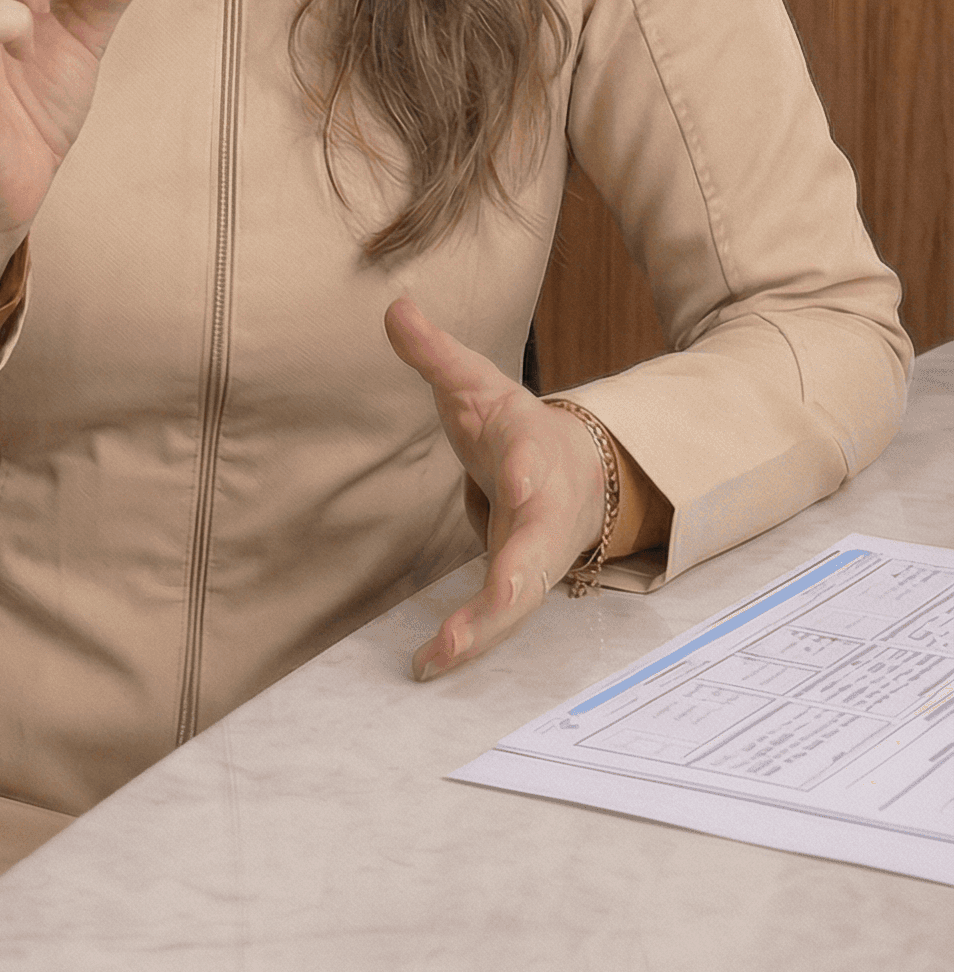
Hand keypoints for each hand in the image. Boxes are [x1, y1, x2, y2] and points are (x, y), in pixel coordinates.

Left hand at [384, 298, 606, 678]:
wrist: (577, 471)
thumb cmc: (516, 429)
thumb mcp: (476, 384)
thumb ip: (436, 353)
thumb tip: (393, 306)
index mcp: (535, 458)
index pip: (534, 466)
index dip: (525, 477)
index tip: (514, 483)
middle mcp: (543, 518)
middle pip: (530, 560)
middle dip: (502, 595)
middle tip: (463, 628)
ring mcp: (539, 560)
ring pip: (517, 605)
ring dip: (479, 635)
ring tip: (431, 660)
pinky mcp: (524, 588)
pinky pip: (500, 622)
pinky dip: (471, 645)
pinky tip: (429, 665)